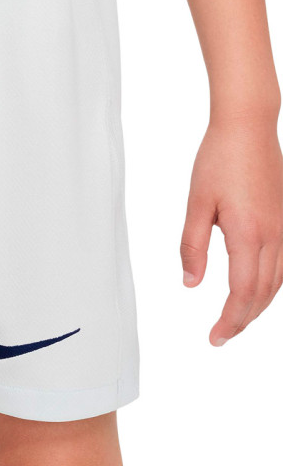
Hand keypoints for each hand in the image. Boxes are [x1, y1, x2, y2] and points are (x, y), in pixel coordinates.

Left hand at [181, 115, 282, 345]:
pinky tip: (256, 289)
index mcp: (249, 234)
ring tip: (235, 318)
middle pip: (263, 294)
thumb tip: (191, 283)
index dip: (230, 320)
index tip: (214, 337)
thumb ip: (193, 246)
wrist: (247, 128)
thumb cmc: (219, 161)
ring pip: (277, 282)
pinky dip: (269, 285)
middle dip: (242, 319)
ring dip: (257, 305)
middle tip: (220, 336)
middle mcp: (275, 236)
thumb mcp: (196, 204)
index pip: (243, 293)